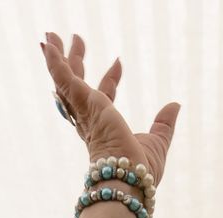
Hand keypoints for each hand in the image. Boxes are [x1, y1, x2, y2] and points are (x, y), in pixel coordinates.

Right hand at [42, 33, 179, 187]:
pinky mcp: (85, 103)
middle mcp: (90, 120)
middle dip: (76, 62)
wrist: (128, 178)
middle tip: (74, 40)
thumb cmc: (140, 171)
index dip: (111, 78)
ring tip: (50, 35)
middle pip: (79, 84)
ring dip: (58, 57)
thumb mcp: (157, 141)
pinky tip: (47, 44)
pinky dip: (54, 61)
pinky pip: (64, 78)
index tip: (119, 61)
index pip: (105, 97)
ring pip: (65, 79)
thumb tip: (174, 105)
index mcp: (104, 128)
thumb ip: (163, 124)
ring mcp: (85, 111)